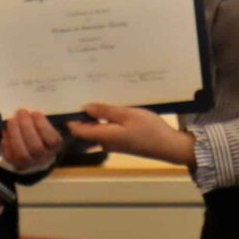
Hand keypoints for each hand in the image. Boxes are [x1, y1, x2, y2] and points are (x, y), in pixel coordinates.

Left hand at [0, 109, 63, 171]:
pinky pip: (9, 153)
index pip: (52, 141)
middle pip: (36, 148)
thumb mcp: (47, 125)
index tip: (35, 113)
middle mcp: (43, 158)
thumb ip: (45, 120)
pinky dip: (7, 140)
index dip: (43, 126)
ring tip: (12, 120)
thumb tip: (39, 114)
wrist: (31, 151)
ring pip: (21, 154)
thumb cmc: (40, 133)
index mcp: (54, 147)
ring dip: (15, 134)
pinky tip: (7, 129)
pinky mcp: (14, 162)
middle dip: (27, 127)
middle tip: (21, 113)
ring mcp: (28, 163)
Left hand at [66, 103, 196, 167]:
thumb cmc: (150, 130)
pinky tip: (112, 107)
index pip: (77, 130)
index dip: (70, 117)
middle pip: (86, 129)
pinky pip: (108, 129)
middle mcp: (105, 142)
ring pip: (98, 128)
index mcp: (104, 136)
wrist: (169, 146)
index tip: (69, 101)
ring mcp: (114, 143)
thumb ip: (105, 111)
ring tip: (97, 95)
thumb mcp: (127, 115)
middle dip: (83, 113)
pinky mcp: (122, 142)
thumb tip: (86, 108)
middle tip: (82, 92)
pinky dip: (107, 119)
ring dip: (96, 115)